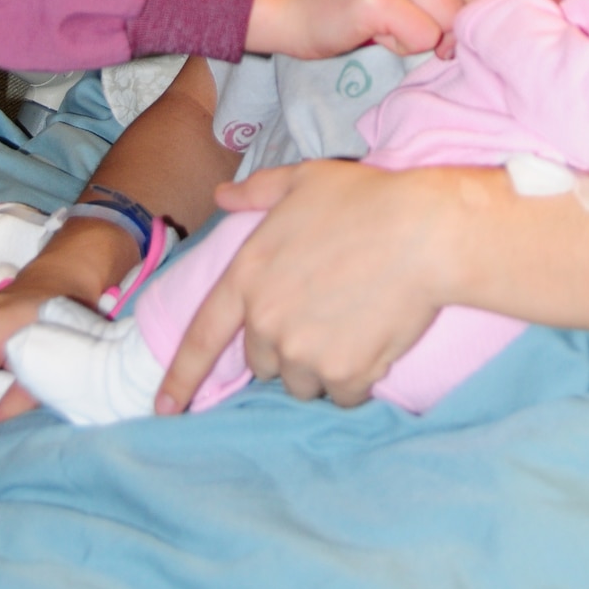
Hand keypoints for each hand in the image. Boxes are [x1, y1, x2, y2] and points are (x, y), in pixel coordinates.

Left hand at [156, 160, 473, 412]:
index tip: (164, 408)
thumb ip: (257, 192)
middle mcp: (267, 320)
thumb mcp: (303, 180)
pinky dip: (355, 379)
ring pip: (302, 382)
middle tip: (324, 312)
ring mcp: (303, 351)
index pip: (202, 336)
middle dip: (286, 346)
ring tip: (353, 323)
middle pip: (262, 362)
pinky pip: (342, 395)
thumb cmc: (365, 199)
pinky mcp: (343, 374)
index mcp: (247, 276)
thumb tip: (221, 194)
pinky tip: (375, 340)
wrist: (424, 232)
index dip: (181, 376)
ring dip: (320, 366)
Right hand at [246, 0, 514, 58]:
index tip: (470, 9)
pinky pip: (423, 37)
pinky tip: (379, 31)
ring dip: (432, 35)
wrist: (287, 0)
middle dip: (466, 19)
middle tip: (433, 28)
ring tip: (398, 23)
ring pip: (455, 17)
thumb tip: (509, 4)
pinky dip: (405, 46)